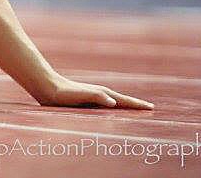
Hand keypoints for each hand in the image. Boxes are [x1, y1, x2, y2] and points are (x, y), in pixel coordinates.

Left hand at [37, 75, 152, 109]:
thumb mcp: (82, 95)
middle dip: (135, 105)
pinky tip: (111, 111)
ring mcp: (94, 97)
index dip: (137, 105)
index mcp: (102, 94)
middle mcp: (100, 94)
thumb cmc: (65, 93)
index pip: (124, 101)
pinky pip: (105, 106)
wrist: (48, 88)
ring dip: (125, 106)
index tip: (152, 108)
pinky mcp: (86, 101)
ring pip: (114, 102)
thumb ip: (98, 97)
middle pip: (122, 100)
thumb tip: (113, 103)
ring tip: (134, 110)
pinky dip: (113, 108)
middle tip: (149, 109)